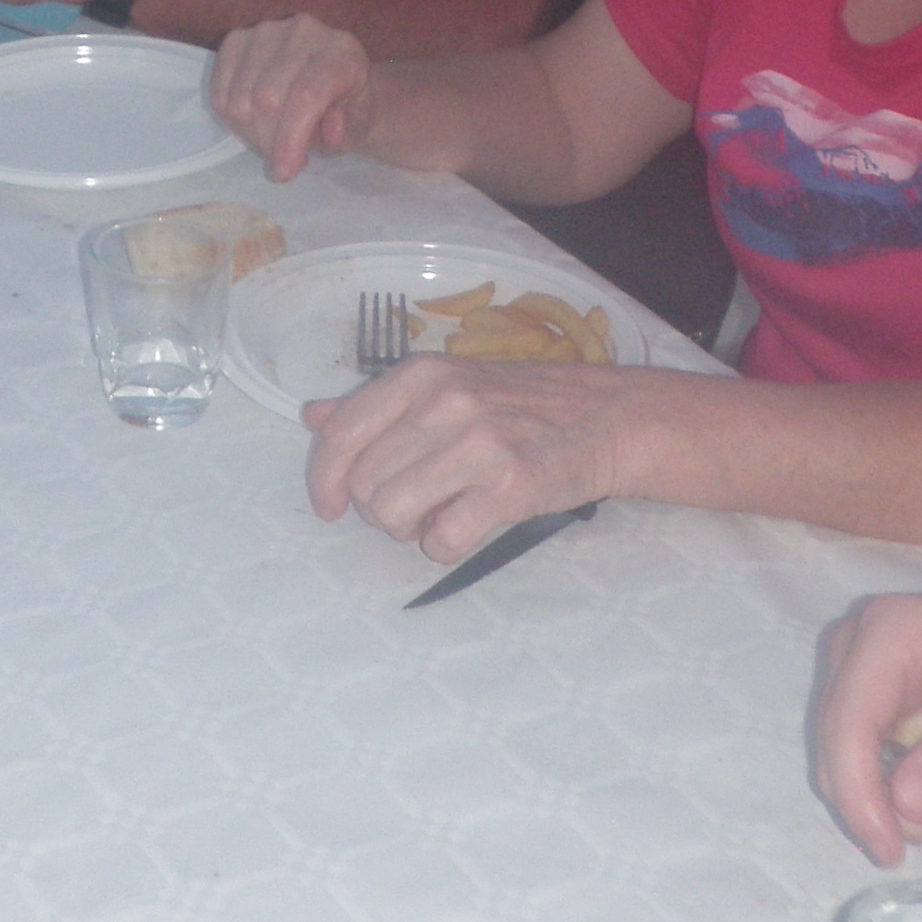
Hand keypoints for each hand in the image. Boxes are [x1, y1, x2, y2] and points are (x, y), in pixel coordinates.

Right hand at [208, 14, 372, 180]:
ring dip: (251, 134)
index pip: (306, 95)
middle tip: (283, 160)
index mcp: (341, 51)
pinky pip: (220, 92)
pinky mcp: (237, 40)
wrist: (334, 82)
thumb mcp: (358, 126)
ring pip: (239, 99)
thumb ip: (347, 131)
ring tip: (272, 140)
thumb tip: (330, 134)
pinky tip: (254, 125)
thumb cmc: (347, 109)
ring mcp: (266, 31)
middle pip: (267, 99)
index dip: (291, 138)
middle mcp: (303, 31)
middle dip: (270, 142)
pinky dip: (232, 121)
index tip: (284, 172)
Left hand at [302, 353, 637, 563]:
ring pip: (392, 515)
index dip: (324, 479)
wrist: (608, 418)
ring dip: (408, 529)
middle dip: (378, 508)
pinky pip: (442, 541)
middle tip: (414, 503)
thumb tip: (313, 416)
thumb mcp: (446, 383)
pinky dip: (445, 545)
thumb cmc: (521, 404)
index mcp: (421, 375)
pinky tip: (467, 525)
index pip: (342, 434)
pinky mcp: (511, 486)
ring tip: (438, 513)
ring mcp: (479, 443)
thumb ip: (377, 403)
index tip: (329, 506)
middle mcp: (444, 403)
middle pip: (364, 484)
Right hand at [810, 585, 921, 867]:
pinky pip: (872, 745)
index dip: (859, 794)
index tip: (890, 851)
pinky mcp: (883, 683)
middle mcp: (863, 640)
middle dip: (879, 799)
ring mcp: (869, 661)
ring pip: (849, 748)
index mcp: (892, 631)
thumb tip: (905, 803)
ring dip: (895, 792)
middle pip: (839, 738)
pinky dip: (906, 779)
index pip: (849, 723)